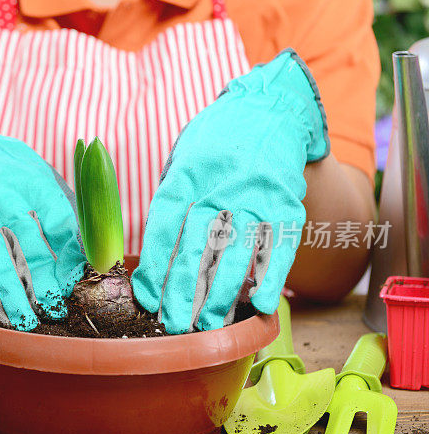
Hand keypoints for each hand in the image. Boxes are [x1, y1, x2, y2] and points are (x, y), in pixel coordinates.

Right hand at [0, 105, 85, 329]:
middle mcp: (2, 198)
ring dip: (10, 293)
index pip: (58, 221)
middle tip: (55, 311)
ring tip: (25, 321)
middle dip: (42, 282)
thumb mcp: (45, 184)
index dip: (70, 255)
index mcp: (33, 184)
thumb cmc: (14, 178)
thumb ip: (68, 218)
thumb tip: (95, 260)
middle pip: (26, 244)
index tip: (79, 282)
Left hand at [132, 50, 328, 333]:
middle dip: (185, 290)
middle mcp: (219, 185)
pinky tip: (261, 306)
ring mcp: (255, 194)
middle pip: (199, 246)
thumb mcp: (181, 162)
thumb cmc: (212, 146)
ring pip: (237, 251)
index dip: (155, 267)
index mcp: (185, 175)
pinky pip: (278, 244)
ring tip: (209, 324)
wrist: (268, 109)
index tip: (148, 300)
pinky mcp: (286, 202)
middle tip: (176, 324)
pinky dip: (271, 277)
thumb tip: (153, 262)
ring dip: (223, 293)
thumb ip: (169, 206)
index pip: (165, 228)